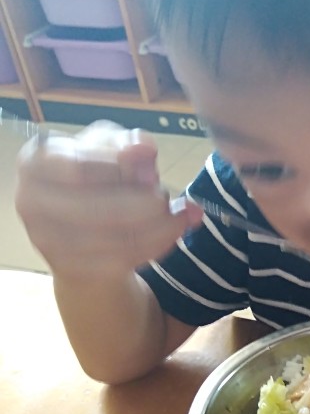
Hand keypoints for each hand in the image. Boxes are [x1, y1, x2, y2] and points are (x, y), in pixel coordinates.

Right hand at [15, 120, 201, 279]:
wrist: (83, 226)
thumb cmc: (98, 175)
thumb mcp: (113, 148)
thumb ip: (129, 143)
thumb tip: (144, 149)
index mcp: (36, 161)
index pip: (80, 168)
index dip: (122, 171)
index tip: (153, 173)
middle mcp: (29, 201)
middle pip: (97, 208)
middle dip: (145, 203)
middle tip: (166, 197)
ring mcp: (45, 240)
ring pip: (113, 240)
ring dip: (157, 227)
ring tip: (176, 214)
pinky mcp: (68, 269)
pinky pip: (119, 262)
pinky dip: (154, 247)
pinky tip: (169, 234)